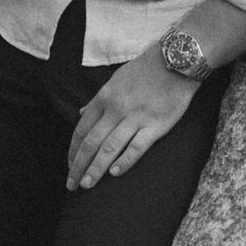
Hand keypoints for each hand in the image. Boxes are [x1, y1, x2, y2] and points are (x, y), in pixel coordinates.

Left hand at [67, 48, 198, 190]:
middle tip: (72, 185)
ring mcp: (136, 117)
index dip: (73, 151)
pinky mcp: (156, 125)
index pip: (82, 130)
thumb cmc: (145, 70)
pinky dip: (124, 161)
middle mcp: (116, 108)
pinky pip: (137, 146)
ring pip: (109, 148)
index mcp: (104, 98)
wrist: (175, 60)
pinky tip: (114, 174)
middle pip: (91, 143)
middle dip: (79, 166)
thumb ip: (98, 100)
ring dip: (96, 169)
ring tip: (87, 185)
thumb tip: (81, 113)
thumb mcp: (115, 80)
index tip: (69, 167)